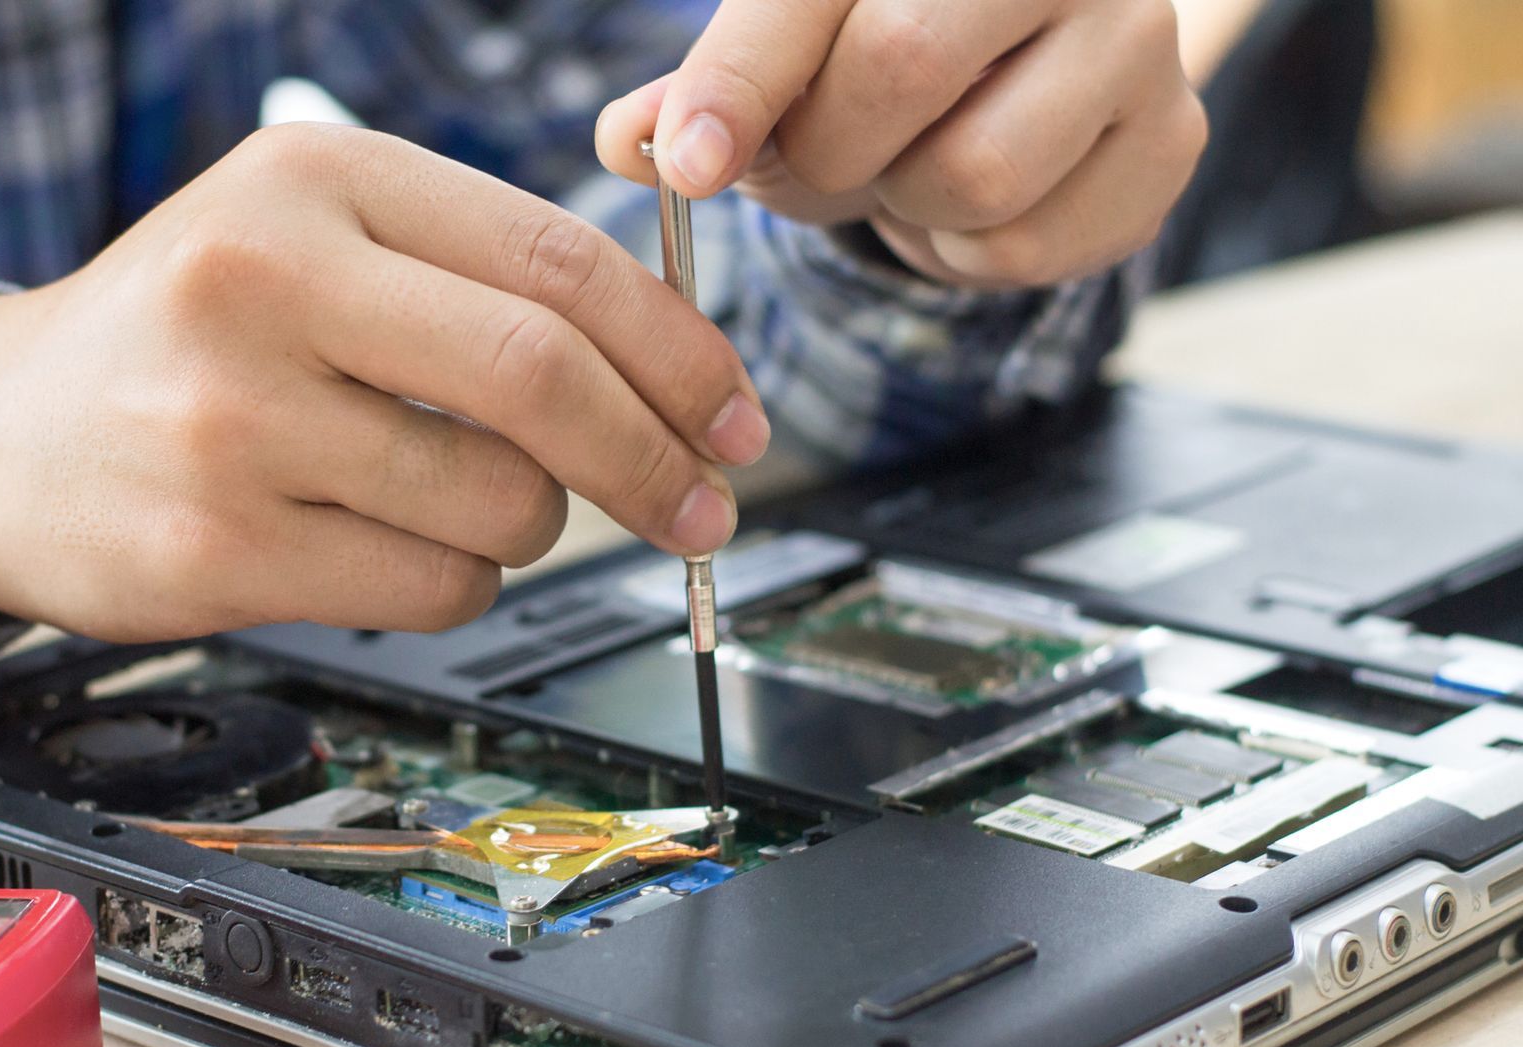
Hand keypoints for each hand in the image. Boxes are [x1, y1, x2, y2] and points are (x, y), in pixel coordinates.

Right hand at [0, 125, 767, 639]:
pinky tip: (397, 546)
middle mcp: (266, 281)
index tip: (734, 415)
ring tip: (476, 504)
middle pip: (541, 378)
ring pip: (498, 503)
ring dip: (535, 527)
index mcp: (315, 179)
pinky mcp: (218, 547)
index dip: (678, 350)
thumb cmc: (184, 334)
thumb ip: (473, 271)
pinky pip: (430, 587)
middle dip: (655, 457)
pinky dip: (459, 582)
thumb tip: (670, 361)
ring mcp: (233, 421)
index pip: (555, 261)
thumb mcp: (310, 237)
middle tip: (703, 505)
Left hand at [597, 0, 1206, 287]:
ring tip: (905, 172)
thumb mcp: (785, 57)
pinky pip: (1023, 246)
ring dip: (901, 207)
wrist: (1026, 76)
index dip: (740, 81)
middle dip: (823, 150)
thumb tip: (631, 144)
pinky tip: (967, 206)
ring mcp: (1136, 39)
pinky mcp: (1168, 143)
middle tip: (817, 161)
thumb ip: (708, 95)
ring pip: (970, 172)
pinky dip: (963, 255)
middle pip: (900, 66)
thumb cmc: (881, 54)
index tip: (689, 164)